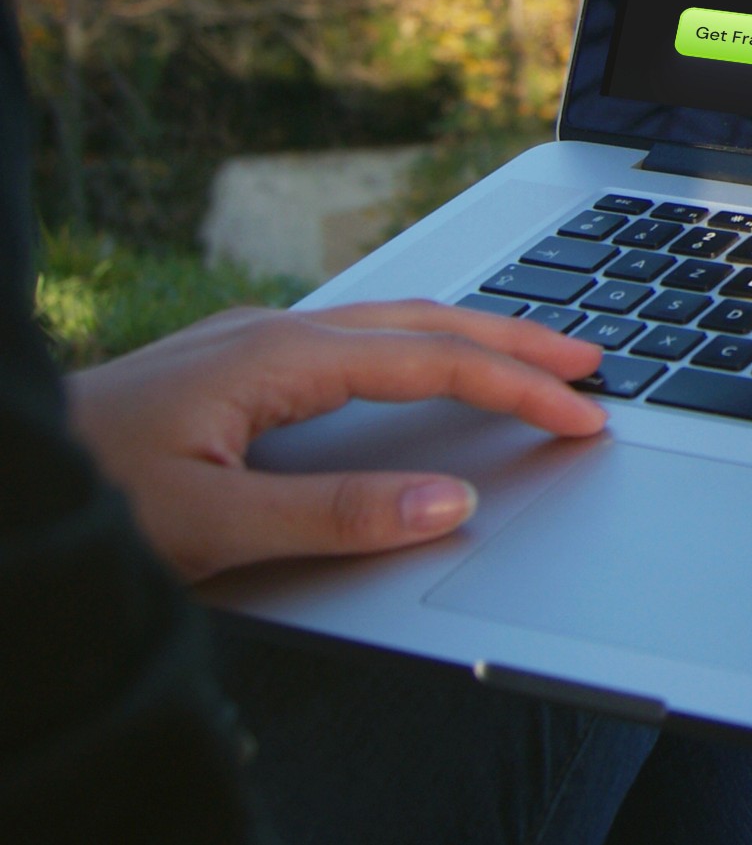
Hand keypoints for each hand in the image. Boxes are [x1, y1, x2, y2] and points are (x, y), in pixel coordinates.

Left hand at [63, 299, 609, 580]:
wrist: (1, 465)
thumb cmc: (85, 495)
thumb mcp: (214, 526)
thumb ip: (339, 515)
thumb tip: (453, 502)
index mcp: (279, 359)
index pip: (433, 366)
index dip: (518, 390)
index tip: (583, 417)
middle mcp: (270, 335)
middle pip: (425, 323)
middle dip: (517, 338)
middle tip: (594, 358)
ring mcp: (246, 343)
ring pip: (388, 324)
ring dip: (469, 338)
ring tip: (532, 353)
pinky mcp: (229, 365)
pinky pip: (351, 338)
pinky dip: (417, 347)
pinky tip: (419, 366)